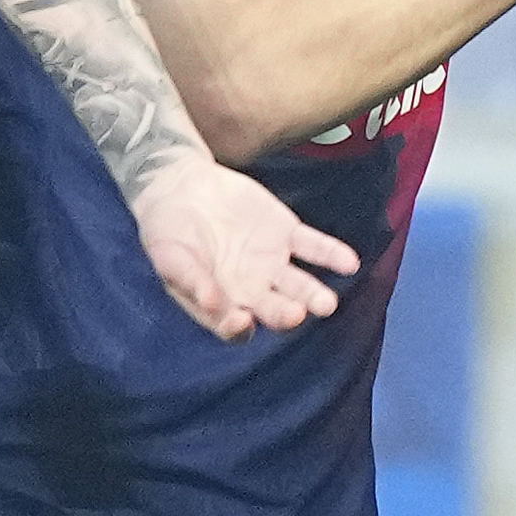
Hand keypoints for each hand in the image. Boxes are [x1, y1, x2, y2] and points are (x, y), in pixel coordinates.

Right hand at [128, 156, 361, 340]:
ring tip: (327, 304)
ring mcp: (273, 263)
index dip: (238, 327)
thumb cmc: (167, 231)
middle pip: (274, 309)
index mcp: (220, 303)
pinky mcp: (288, 233)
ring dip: (314, 294)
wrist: (182, 187)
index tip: (241, 321)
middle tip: (295, 315)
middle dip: (285, 315)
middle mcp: (251, 289)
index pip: (234, 326)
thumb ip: (190, 279)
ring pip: (299, 284)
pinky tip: (349, 263)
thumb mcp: (168, 256)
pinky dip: (331, 255)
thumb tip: (211, 302)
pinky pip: (314, 247)